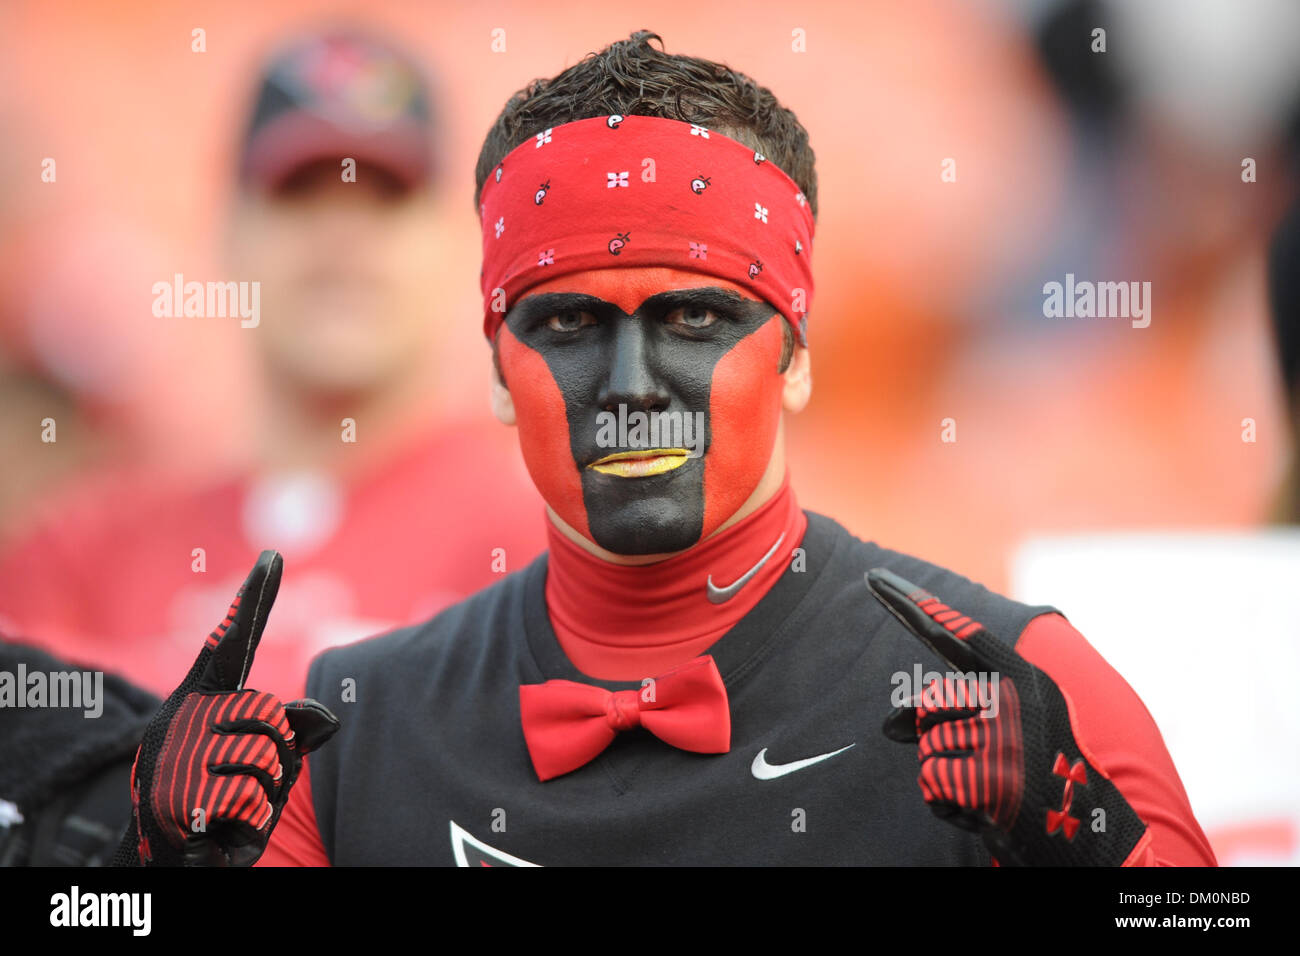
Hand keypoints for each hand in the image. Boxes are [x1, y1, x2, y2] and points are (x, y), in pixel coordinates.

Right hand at [114, 551, 338, 865]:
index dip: (254, 600)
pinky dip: (249, 822)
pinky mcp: (175, 798)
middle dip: (275, 756)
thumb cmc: (222, 799)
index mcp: (203, 700)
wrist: (168, 857)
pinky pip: (249, 797)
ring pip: (266, 757)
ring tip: (231, 807)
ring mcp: (174, 755)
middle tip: (243, 783)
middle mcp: (183, 717)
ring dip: (264, 792)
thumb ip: (292, 731)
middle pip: (269, 716)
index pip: (232, 644)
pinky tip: (221, 829)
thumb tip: (328, 717)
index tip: (274, 556)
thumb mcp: (263, 761)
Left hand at [865, 567, 1147, 865]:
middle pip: (929, 703)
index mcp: (1025, 678)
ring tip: (991, 788)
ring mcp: (1004, 736)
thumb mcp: (1012, 732)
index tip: (873, 577)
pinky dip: (948, 803)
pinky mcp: (992, 778)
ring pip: (927, 747)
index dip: (913, 604)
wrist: (1096, 838)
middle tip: (982, 764)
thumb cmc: (1043, 780)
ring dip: (948, 775)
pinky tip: (983, 810)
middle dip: (938, 739)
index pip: (959, 632)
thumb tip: (888, 726)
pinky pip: (932, 782)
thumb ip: (958, 711)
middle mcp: (1015, 698)